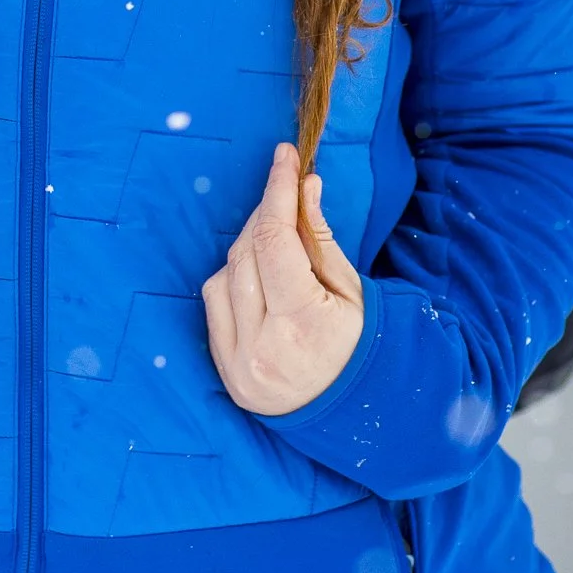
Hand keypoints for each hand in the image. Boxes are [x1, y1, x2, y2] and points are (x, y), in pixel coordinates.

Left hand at [202, 141, 364, 416]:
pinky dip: (232, 278)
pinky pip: (214, 301)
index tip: (284, 156)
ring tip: (278, 245)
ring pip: (224, 273)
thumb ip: (320, 238)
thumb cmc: (358, 346)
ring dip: (248, 246)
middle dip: (264, 213)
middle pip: (247, 252)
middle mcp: (263, 344)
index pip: (276, 240)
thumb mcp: (352, 291)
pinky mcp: (223, 367)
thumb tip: (304, 185)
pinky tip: (258, 278)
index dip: (277, 191)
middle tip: (284, 193)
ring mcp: (238, 360)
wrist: (348, 416)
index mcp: (303, 323)